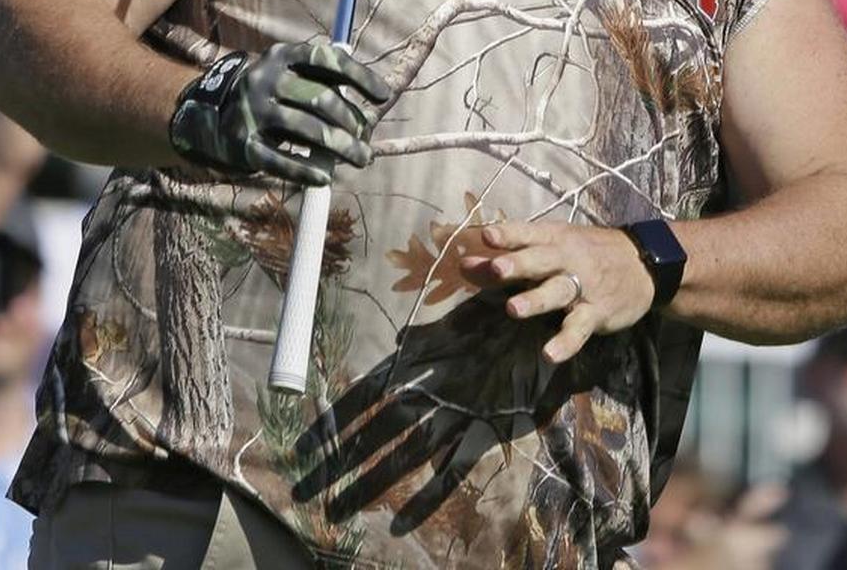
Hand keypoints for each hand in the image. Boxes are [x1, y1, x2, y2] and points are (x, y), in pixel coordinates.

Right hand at [169, 38, 389, 186]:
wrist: (211, 114)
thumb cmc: (270, 93)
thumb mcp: (290, 75)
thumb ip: (324, 83)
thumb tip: (369, 110)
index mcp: (282, 55)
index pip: (326, 59)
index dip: (359, 77)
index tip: (383, 96)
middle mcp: (264, 78)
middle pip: (320, 98)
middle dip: (351, 122)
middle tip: (367, 140)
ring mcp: (252, 111)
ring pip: (306, 131)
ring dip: (340, 147)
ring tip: (360, 159)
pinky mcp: (243, 143)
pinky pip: (281, 161)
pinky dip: (307, 171)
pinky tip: (326, 178)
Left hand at [293, 290, 574, 534]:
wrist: (544, 328)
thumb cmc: (498, 322)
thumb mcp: (455, 326)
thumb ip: (424, 340)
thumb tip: (397, 342)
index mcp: (418, 364)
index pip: (364, 396)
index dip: (333, 421)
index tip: (302, 446)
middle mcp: (430, 391)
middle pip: (374, 432)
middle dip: (337, 462)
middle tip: (303, 488)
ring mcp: (455, 415)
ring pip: (402, 457)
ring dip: (368, 484)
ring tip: (336, 510)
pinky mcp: (483, 433)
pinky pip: (451, 473)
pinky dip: (426, 500)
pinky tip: (399, 524)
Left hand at [459, 220, 655, 362]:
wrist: (643, 263)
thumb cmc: (585, 252)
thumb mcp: (551, 245)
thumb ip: (507, 256)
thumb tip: (463, 264)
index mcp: (554, 238)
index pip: (527, 233)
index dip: (507, 234)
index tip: (486, 235)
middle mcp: (567, 259)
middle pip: (540, 260)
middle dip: (518, 264)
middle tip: (496, 269)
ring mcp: (583, 286)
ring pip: (557, 292)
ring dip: (535, 300)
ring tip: (513, 309)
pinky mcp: (596, 312)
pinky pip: (579, 328)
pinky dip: (565, 342)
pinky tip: (550, 354)